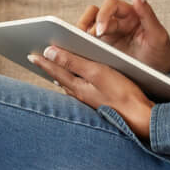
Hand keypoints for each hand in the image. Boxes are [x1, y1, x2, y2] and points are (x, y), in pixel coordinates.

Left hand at [28, 45, 155, 140]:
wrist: (139, 117)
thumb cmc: (121, 93)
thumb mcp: (96, 72)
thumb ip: (72, 61)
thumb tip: (49, 53)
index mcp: (77, 86)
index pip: (55, 70)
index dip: (43, 61)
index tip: (30, 54)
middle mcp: (80, 95)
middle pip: (60, 78)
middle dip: (49, 67)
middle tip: (37, 60)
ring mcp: (89, 100)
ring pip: (69, 85)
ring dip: (60, 75)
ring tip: (51, 69)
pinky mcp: (99, 102)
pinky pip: (80, 90)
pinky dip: (73, 82)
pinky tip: (75, 83)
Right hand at [75, 0, 169, 72]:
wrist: (160, 74)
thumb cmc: (161, 53)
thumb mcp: (158, 35)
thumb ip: (147, 13)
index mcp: (131, 14)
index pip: (111, 5)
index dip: (103, 14)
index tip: (101, 30)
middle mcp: (118, 21)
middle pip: (94, 13)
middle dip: (87, 24)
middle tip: (84, 38)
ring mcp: (109, 35)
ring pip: (88, 26)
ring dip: (81, 32)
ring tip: (76, 44)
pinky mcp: (103, 48)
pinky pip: (88, 42)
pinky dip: (81, 45)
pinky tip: (78, 53)